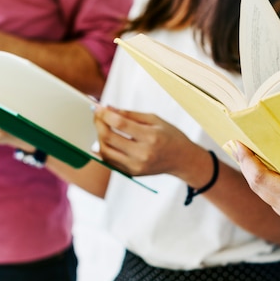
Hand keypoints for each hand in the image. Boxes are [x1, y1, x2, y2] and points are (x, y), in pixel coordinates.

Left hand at [93, 106, 211, 184]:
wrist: (182, 159)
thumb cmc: (171, 136)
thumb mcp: (155, 119)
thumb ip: (130, 114)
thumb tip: (109, 108)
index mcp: (150, 137)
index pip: (120, 124)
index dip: (105, 114)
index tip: (98, 108)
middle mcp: (142, 153)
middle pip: (109, 138)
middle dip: (99, 124)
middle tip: (97, 115)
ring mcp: (135, 166)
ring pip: (105, 151)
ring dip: (99, 137)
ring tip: (102, 127)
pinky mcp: (131, 173)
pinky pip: (110, 161)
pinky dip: (104, 149)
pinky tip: (106, 140)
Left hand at [229, 135, 279, 254]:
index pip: (265, 183)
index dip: (249, 163)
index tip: (238, 144)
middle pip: (261, 191)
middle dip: (248, 168)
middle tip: (238, 145)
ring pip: (269, 199)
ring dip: (258, 179)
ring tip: (251, 157)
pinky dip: (271, 188)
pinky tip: (274, 174)